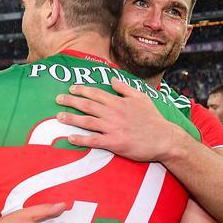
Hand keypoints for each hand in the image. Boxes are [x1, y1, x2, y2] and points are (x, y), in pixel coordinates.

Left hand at [55, 77, 183, 161]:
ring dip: (72, 118)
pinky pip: (94, 140)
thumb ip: (125, 88)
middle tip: (58, 99)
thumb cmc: (153, 119)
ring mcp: (113, 128)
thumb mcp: (142, 97)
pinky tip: (70, 138)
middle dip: (71, 101)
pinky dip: (81, 139)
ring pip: (88, 121)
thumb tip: (113, 80)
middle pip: (88, 105)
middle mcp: (114, 113)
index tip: (71, 89)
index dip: (82, 90)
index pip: (96, 93)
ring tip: (59, 117)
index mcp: (119, 102)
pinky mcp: (115, 143)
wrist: (164, 139)